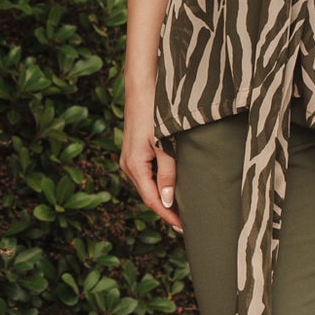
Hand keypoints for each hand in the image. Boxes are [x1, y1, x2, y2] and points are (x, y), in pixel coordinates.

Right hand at [121, 103, 181, 233]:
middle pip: (149, 196)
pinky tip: (172, 188)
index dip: (168, 216)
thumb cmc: (155, 113)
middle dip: (167, 211)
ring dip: (163, 199)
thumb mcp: (165, 144)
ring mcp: (129, 159)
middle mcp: (128, 165)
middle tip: (187, 223)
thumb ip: (167, 173)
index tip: (184, 227)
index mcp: (134, 166)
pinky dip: (160, 185)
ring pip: (148, 186)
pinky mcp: (135, 152)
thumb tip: (167, 202)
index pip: (152, 201)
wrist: (142, 87)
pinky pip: (147, 176)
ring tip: (183, 210)